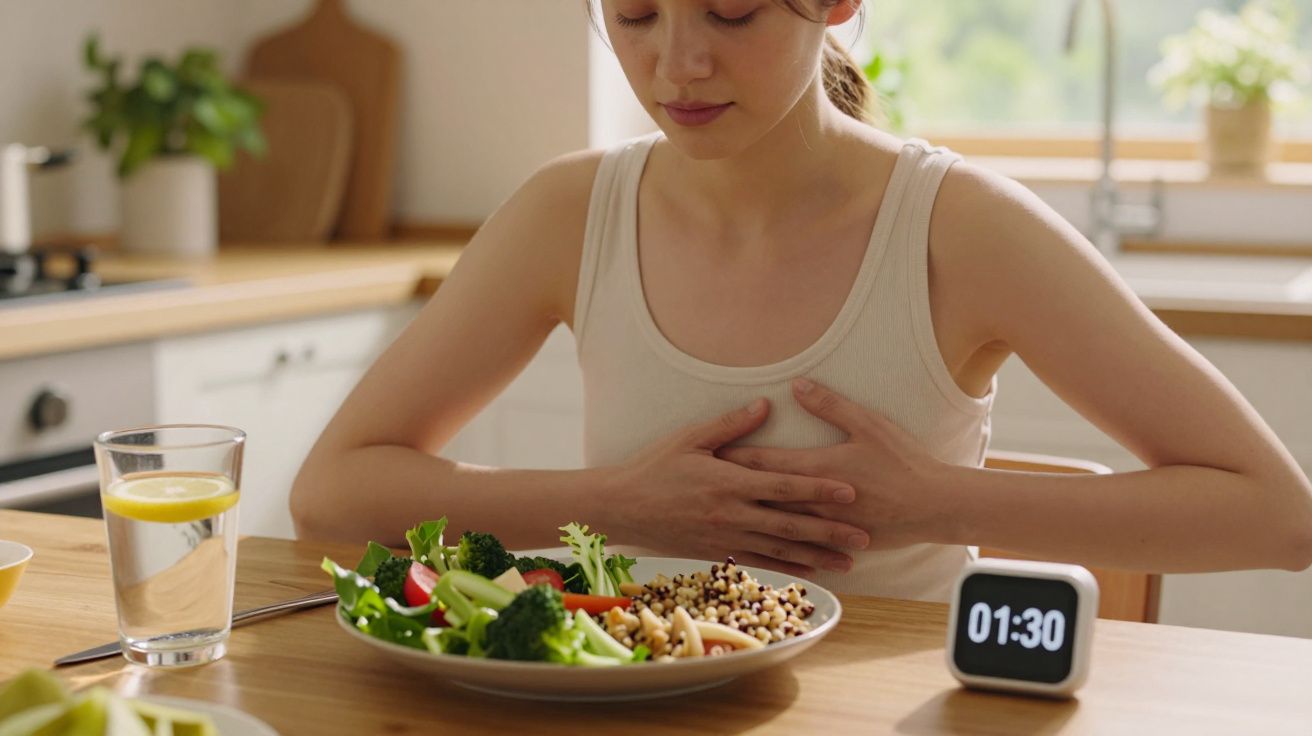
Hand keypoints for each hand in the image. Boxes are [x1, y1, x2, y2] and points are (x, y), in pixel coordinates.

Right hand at [608, 398, 871, 576]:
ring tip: (849, 563)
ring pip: (780, 549)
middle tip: (864, 537)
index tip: (850, 490)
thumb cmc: (655, 467)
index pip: (784, 485)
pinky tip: (810, 570)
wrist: (622, 506)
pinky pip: (759, 561)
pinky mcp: (717, 553)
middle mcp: (731, 513)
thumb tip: (766, 405)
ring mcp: (725, 537)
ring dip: (817, 556)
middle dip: (830, 531)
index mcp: (729, 481)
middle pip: (790, 524)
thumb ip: (731, 426)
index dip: (819, 488)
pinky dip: (787, 567)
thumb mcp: (690, 438)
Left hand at [716, 378, 953, 550]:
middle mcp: (812, 502)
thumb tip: (797, 385)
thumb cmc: (902, 461)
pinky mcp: (834, 543)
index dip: (732, 457)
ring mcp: (822, 526)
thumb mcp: (868, 424)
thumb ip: (830, 404)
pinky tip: (753, 548)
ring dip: (743, 519)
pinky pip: (796, 549)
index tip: (705, 452)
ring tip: (713, 518)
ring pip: (772, 525)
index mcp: (816, 469)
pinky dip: (771, 547)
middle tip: (695, 488)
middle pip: (758, 495)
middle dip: (727, 490)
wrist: (933, 506)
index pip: (762, 463)